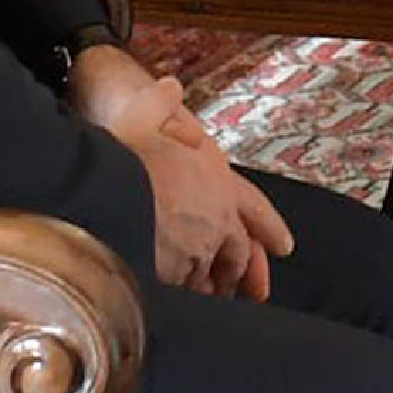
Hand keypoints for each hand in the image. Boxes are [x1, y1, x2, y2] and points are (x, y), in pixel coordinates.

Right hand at [75, 43, 295, 293]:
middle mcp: (214, 224)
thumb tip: (170, 87)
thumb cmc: (128, 151)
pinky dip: (183, 300)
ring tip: (207, 299)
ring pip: (209, 278)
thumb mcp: (145, 113)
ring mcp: (194, 253)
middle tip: (248, 288)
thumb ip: (161, 102)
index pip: (254, 210)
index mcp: (218, 186)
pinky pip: (183, 294)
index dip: (268, 227)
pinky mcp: (169, 276)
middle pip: (235, 254)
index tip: (284, 247)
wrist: (108, 187)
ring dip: (210, 287)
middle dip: (238, 270)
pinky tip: (176, 305)